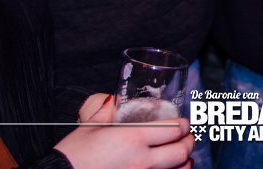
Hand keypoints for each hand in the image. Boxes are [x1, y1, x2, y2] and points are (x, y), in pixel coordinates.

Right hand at [56, 95, 192, 168]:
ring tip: (183, 156)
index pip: (172, 129)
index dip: (183, 124)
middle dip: (188, 141)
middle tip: (187, 137)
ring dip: (186, 162)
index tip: (183, 122)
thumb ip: (107, 111)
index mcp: (132, 139)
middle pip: (181, 151)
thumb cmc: (73, 156)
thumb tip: (114, 100)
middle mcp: (142, 161)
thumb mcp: (90, 127)